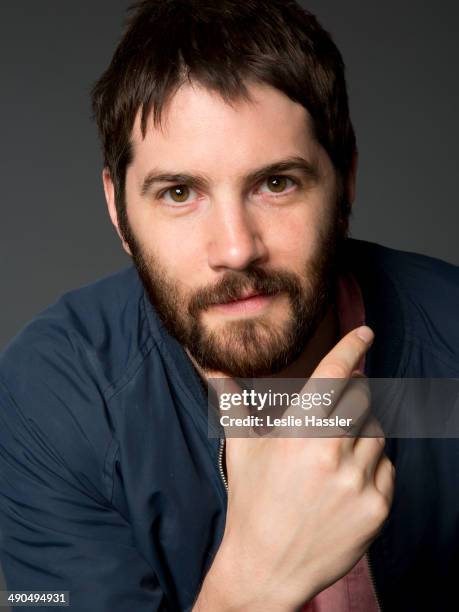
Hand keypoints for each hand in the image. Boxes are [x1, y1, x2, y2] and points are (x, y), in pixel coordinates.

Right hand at [197, 326, 393, 610]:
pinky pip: (388, 467)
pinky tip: (346, 482)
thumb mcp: (240, 446)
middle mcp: (331, 452)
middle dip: (353, 395)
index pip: (334, 374)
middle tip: (335, 412)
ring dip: (361, 433)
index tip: (364, 333)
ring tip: (335, 454)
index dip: (351, 347)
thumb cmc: (251, 499)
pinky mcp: (377, 507)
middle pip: (362, 397)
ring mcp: (357, 481)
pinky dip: (372, 467)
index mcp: (298, 431)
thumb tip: (209, 366)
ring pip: (377, 432)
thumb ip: (229, 400)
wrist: (267, 564)